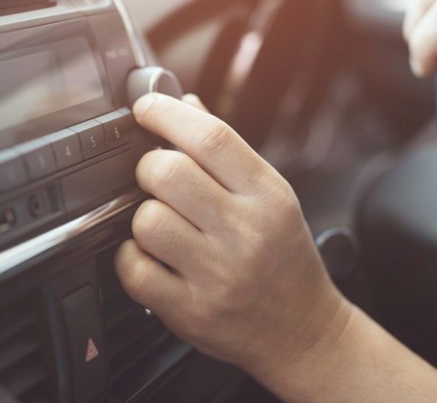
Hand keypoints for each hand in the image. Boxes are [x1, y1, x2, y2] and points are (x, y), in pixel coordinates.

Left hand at [115, 94, 348, 387]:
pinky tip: (151, 258)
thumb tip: (184, 104)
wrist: (305, 332)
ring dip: (142, 217)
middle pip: (168, 173)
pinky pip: (135, 270)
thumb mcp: (272, 197)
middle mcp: (245, 232)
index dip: (167, 113)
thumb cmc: (284, 258)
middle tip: (154, 178)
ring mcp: (218, 274)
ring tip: (160, 225)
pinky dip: (131, 259)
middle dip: (148, 167)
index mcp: (267, 195)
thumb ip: (227, 151)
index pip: (210, 137)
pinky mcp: (192, 311)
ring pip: (147, 221)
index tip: (145, 108)